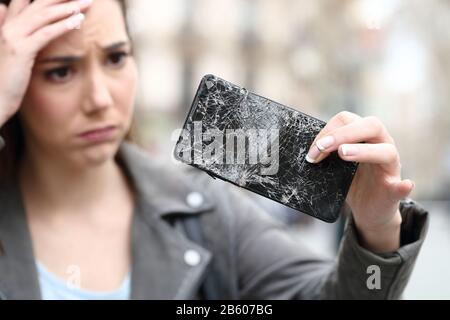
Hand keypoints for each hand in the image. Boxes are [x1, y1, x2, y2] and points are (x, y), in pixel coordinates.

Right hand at [0, 0, 91, 125]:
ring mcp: (12, 36)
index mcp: (7, 24)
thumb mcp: (11, 53)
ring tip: (87, 2)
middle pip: (39, 3)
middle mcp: (8, 25)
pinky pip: (46, 33)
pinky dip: (64, 25)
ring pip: (44, 15)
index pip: (25, 0)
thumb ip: (17, 35)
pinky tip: (79, 20)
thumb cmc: (5, 80)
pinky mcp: (20, 50)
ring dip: (68, 7)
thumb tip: (10, 14)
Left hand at [306, 111, 413, 252]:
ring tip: (343, 154)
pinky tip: (403, 184)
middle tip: (322, 147)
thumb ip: (324, 154)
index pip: (348, 119)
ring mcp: (391, 166)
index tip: (312, 149)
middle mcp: (382, 144)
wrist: (367, 209)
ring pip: (386, 151)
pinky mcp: (395, 189)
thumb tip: (301, 151)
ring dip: (364, 151)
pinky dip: (403, 186)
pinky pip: (402, 186)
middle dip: (343, 133)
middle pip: (371, 125)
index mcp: (365, 136)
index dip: (327, 130)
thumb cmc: (350, 182)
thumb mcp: (334, 165)